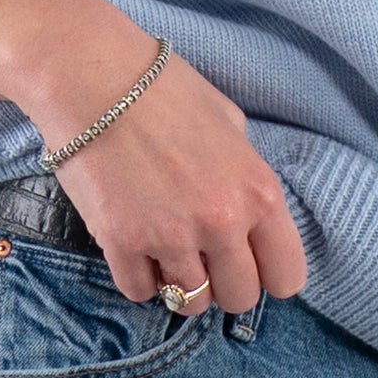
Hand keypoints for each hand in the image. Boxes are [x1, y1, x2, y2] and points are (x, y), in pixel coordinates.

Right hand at [48, 32, 307, 316]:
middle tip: (203, 259)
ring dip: (180, 285)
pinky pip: (140, 291)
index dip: (269, 275)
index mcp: (258, 191)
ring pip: (189, 302)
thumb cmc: (162, 88)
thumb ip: (244, 173)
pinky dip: (139, 278)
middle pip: (240, 298)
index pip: (287, 276)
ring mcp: (171, 236)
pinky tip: (135, 249)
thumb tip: (247, 210)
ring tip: (167, 255)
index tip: (249, 264)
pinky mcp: (121, 242)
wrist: (90, 74)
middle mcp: (222, 222)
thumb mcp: (229, 122)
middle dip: (224, 284)